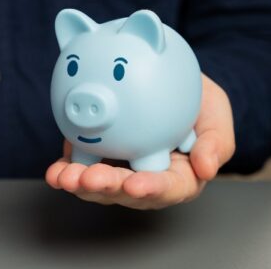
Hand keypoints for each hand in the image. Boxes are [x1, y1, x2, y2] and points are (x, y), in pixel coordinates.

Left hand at [45, 74, 234, 209]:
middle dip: (107, 188)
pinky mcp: (94, 155)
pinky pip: (78, 166)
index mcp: (178, 175)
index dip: (151, 189)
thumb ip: (215, 141)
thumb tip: (207, 169)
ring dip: (80, 184)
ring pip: (98, 185)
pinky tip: (55, 172)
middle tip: (91, 179)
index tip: (136, 185)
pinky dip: (65, 171)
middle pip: (126, 191)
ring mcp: (117, 168)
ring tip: (66, 178)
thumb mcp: (215, 114)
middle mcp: (145, 177)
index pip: (167, 188)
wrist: (165, 79)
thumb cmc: (197, 102)